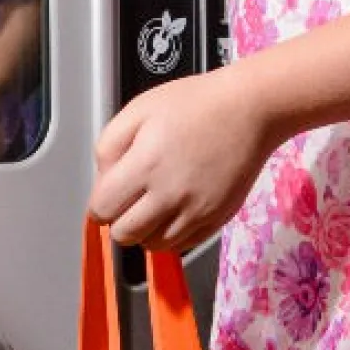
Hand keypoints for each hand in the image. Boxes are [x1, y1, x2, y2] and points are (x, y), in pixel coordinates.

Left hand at [88, 66, 283, 253]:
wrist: (248, 108)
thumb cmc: (194, 103)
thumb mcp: (137, 110)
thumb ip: (108, 147)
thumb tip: (103, 181)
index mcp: (145, 165)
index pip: (102, 210)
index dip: (100, 203)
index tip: (109, 193)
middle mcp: (170, 195)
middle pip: (125, 235)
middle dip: (120, 219)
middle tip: (130, 199)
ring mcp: (197, 212)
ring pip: (154, 246)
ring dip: (146, 230)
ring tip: (154, 204)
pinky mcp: (218, 220)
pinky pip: (184, 245)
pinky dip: (173, 234)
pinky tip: (175, 209)